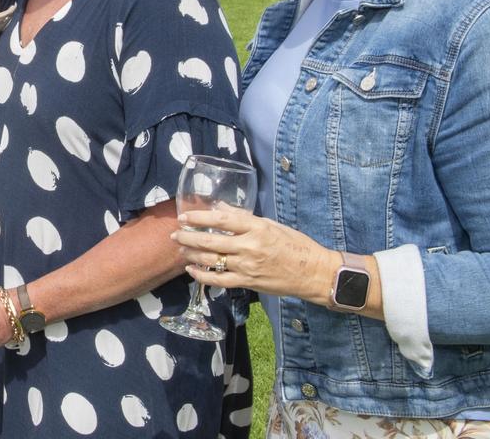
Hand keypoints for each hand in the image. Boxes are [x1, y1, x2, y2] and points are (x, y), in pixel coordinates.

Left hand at [171, 209, 333, 304]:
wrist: (313, 272)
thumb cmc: (295, 245)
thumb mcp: (272, 224)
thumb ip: (245, 217)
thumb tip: (221, 207)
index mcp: (257, 228)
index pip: (222, 219)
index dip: (199, 217)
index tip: (185, 216)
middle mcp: (250, 246)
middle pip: (211, 240)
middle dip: (189, 236)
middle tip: (175, 233)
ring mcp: (248, 266)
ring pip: (212, 259)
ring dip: (192, 254)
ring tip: (181, 249)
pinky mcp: (248, 282)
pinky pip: (219, 280)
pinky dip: (202, 275)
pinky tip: (192, 270)